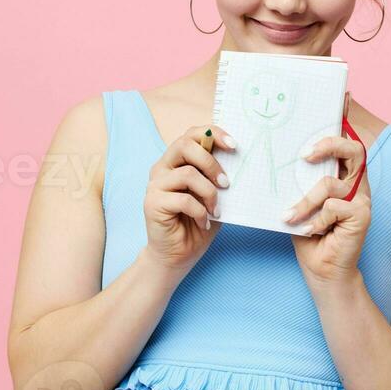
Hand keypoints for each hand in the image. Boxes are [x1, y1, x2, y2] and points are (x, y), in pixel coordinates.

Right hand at [143, 124, 234, 277]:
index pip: (191, 134)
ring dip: (209, 193)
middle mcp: (163, 168)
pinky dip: (200, 212)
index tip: (234, 145)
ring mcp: (155, 185)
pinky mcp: (152, 203)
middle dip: (211, 162)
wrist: (178, 255)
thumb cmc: (198, 222)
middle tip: (227, 183)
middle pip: (185, 145)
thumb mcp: (214, 195)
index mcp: (177, 161)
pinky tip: (203, 222)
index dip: (213, 133)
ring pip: (187, 174)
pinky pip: (183, 199)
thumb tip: (238, 159)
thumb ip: (218, 176)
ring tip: (216, 210)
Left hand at [286, 92, 370, 287]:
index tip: (341, 95)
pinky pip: (333, 207)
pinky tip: (309, 232)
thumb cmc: (308, 233)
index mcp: (343, 174)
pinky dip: (315, 220)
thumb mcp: (296, 199)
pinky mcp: (362, 216)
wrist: (322, 271)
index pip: (346, 139)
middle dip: (329, 145)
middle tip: (305, 155)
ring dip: (304, 201)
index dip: (345, 117)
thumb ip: (296, 177)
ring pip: (330, 184)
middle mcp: (357, 182)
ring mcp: (363, 198)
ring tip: (289, 216)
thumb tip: (275, 150)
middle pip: (353, 149)